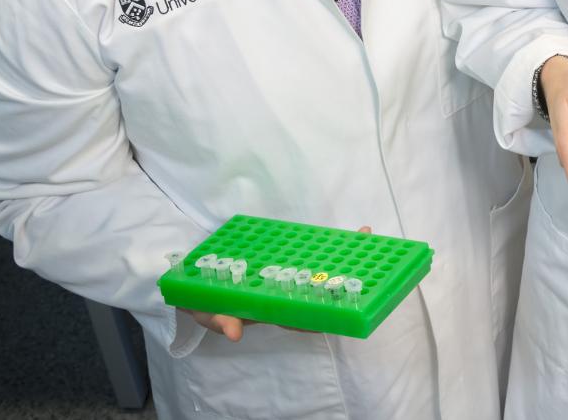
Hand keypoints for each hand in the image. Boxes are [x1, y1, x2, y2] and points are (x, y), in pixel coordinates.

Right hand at [183, 226, 371, 340]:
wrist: (196, 280)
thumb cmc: (204, 302)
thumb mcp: (208, 313)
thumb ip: (220, 321)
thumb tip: (235, 334)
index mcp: (271, 312)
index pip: (302, 319)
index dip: (324, 316)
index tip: (345, 310)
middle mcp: (285, 297)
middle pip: (320, 295)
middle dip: (345, 285)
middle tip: (371, 272)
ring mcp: (288, 279)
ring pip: (322, 274)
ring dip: (347, 260)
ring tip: (368, 241)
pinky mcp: (287, 262)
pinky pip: (314, 255)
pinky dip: (336, 246)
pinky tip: (358, 233)